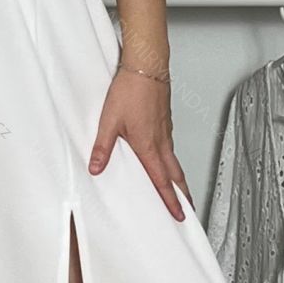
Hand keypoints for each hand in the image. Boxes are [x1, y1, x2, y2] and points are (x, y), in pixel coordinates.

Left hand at [87, 66, 192, 220]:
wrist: (146, 67)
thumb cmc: (130, 90)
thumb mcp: (109, 120)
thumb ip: (102, 147)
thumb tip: (95, 168)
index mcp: (148, 146)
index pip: (161, 181)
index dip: (169, 201)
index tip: (178, 216)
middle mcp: (161, 142)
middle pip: (176, 175)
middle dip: (182, 195)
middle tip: (188, 211)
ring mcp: (166, 131)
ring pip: (175, 161)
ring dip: (179, 179)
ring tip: (180, 190)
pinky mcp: (165, 120)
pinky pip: (171, 147)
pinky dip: (173, 160)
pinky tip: (166, 159)